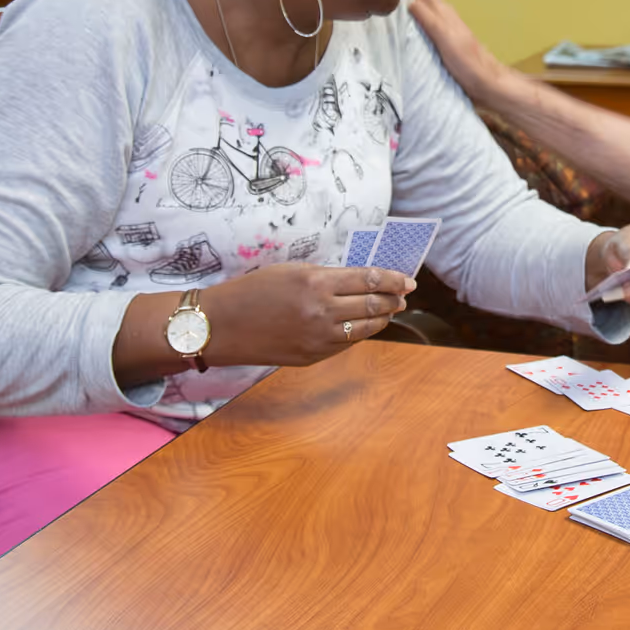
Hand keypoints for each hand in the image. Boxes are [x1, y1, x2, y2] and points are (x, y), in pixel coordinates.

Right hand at [202, 263, 413, 366]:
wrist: (221, 326)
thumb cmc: (253, 291)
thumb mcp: (292, 271)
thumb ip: (327, 276)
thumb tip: (361, 281)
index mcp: (316, 283)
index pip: (369, 280)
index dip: (393, 280)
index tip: (408, 280)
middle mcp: (322, 312)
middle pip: (373, 305)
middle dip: (394, 300)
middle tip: (404, 295)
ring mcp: (318, 339)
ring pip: (365, 329)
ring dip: (382, 319)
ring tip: (390, 310)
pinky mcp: (312, 357)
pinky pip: (346, 344)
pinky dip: (359, 333)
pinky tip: (363, 325)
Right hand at [407, 0, 511, 104]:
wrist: (486, 83)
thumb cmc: (468, 61)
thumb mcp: (445, 37)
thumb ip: (428, 18)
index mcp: (442, 10)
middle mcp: (441, 16)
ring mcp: (441, 29)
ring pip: (419, 9)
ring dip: (405, 2)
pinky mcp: (440, 43)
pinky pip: (421, 26)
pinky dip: (410, 21)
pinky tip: (402, 26)